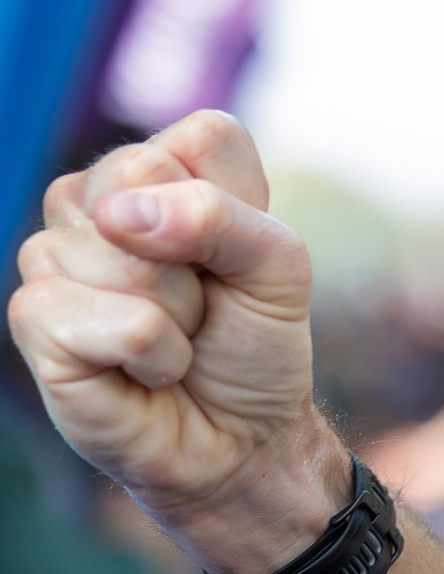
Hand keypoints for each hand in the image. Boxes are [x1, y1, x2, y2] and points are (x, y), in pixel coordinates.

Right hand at [10, 111, 346, 573]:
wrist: (237, 438)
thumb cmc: (252, 347)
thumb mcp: (279, 270)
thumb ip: (223, 217)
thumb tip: (122, 214)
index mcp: (162, 172)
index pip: (203, 135)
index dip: (242, 203)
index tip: (241, 257)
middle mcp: (97, 201)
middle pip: (142, 173)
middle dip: (200, 255)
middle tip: (204, 303)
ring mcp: (53, 256)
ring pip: (124, 252)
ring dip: (177, 313)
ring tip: (174, 338)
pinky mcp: (34, 318)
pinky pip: (110, 319)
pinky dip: (153, 355)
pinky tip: (143, 369)